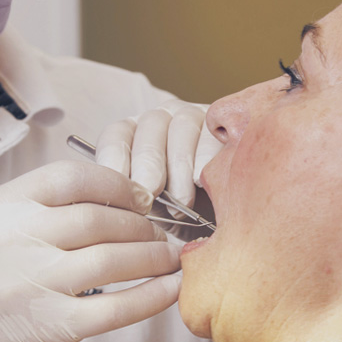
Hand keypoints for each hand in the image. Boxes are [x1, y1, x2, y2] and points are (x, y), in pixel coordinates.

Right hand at [0, 161, 182, 341]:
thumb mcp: (1, 230)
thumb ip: (49, 209)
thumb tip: (127, 197)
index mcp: (0, 207)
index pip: (71, 178)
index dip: (116, 185)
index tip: (140, 199)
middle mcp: (11, 240)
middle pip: (98, 218)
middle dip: (141, 225)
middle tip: (159, 234)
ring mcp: (30, 283)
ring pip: (112, 258)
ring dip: (153, 256)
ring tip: (169, 257)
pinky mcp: (50, 325)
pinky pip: (116, 307)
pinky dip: (152, 297)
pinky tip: (171, 289)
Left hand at [95, 100, 221, 210]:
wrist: (221, 224)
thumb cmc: (177, 218)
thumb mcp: (149, 211)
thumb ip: (130, 200)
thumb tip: (113, 202)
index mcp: (134, 135)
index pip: (117, 135)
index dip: (115, 159)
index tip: (119, 190)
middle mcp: (163, 119)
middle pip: (150, 125)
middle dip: (148, 164)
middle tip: (149, 196)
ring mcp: (196, 117)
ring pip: (182, 126)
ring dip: (179, 166)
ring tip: (181, 203)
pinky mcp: (229, 124)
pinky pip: (214, 134)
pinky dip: (207, 159)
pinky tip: (203, 183)